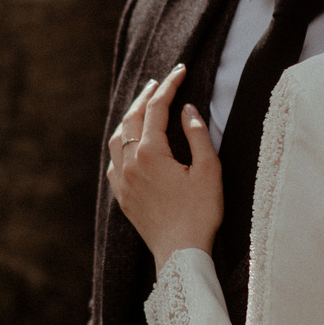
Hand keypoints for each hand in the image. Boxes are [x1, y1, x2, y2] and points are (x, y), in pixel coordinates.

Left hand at [105, 65, 221, 261]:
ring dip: (129, 118)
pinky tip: (130, 145)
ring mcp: (123, 181)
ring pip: (117, 139)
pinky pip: (114, 162)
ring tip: (141, 107)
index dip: (169, 86)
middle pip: (132, 119)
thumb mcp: (209, 170)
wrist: (181, 253)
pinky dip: (122, 145)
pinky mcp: (122, 197)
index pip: (157, 109)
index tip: (180, 71)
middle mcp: (130, 163)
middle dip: (145, 97)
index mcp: (151, 153)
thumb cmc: (200, 213)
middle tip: (158, 82)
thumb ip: (197, 135)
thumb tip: (187, 110)